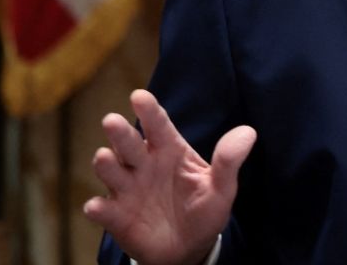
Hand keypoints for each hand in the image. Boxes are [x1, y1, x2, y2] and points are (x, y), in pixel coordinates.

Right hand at [83, 89, 255, 264]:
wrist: (190, 249)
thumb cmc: (203, 210)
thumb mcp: (221, 188)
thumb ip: (229, 161)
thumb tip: (249, 132)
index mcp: (169, 150)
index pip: (158, 126)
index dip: (149, 110)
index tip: (139, 96)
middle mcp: (143, 164)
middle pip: (128, 143)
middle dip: (120, 133)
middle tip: (113, 121)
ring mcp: (127, 189)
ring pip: (111, 170)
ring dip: (106, 164)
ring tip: (105, 158)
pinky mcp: (117, 216)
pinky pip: (104, 210)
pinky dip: (99, 208)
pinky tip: (97, 207)